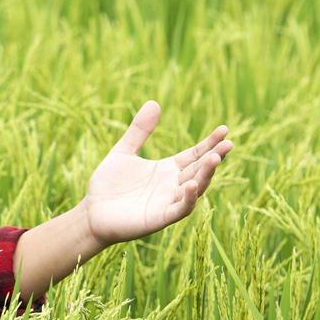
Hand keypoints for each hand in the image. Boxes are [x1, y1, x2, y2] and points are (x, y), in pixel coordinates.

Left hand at [80, 101, 231, 248]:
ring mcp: (168, 201)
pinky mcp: (160, 217)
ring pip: (195, 188)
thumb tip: (154, 102)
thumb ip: (138, 131)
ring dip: (206, 175)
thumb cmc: (108, 185)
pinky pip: (180, 208)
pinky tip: (192, 184)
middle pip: (199, 169)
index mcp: (167, 169)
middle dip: (214, 157)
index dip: (210, 143)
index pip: (194, 154)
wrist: (92, 213)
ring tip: (215, 158)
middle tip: (228, 143)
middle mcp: (172, 185)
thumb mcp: (123, 152)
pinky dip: (188, 198)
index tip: (224, 129)